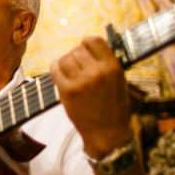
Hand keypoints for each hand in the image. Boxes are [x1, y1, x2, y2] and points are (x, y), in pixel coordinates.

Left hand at [50, 37, 130, 156]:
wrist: (107, 133)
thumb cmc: (114, 106)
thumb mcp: (118, 81)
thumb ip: (105, 63)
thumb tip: (88, 46)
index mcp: (112, 67)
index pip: (93, 41)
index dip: (86, 44)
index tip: (86, 51)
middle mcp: (97, 72)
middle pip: (77, 50)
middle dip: (76, 56)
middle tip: (78, 67)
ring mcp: (81, 81)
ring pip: (65, 58)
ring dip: (65, 63)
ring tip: (70, 72)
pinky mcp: (67, 91)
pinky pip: (55, 69)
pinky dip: (56, 68)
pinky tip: (60, 72)